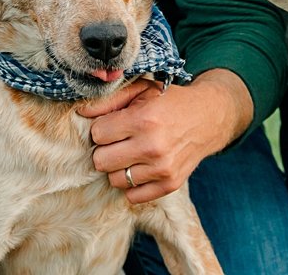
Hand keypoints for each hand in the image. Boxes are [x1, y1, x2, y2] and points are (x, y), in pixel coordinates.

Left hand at [80, 69, 250, 204]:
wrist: (207, 118)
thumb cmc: (168, 101)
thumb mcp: (140, 90)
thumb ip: (108, 100)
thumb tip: (80, 113)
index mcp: (143, 119)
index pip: (97, 134)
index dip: (102, 128)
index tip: (113, 124)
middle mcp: (152, 147)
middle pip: (100, 161)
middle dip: (105, 149)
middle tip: (119, 141)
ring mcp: (162, 169)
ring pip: (114, 180)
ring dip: (118, 167)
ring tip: (131, 153)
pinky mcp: (169, 185)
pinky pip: (132, 196)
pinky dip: (132, 184)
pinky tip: (140, 167)